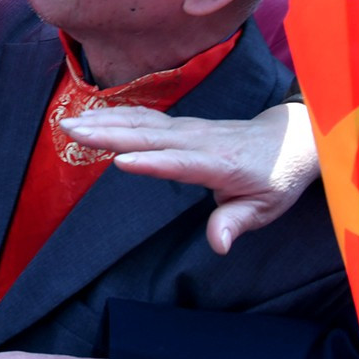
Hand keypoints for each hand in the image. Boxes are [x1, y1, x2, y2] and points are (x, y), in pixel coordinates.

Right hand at [58, 101, 316, 253]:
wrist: (287, 139)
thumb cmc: (275, 178)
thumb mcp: (266, 208)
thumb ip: (236, 223)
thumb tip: (218, 245)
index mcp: (219, 163)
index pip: (180, 162)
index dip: (151, 163)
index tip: (120, 162)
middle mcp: (198, 140)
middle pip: (148, 135)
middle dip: (108, 133)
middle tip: (72, 131)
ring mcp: (186, 128)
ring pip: (140, 122)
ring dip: (104, 121)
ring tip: (70, 123)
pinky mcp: (179, 124)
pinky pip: (144, 116)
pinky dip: (116, 113)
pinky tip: (92, 115)